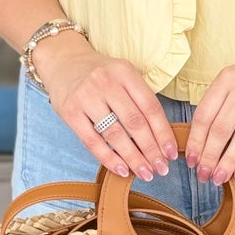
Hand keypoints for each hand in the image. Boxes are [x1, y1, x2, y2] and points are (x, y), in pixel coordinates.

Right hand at [32, 31, 177, 180]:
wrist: (63, 61)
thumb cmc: (99, 74)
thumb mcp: (123, 75)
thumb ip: (139, 99)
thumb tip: (160, 138)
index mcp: (125, 72)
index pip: (150, 107)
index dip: (163, 133)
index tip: (171, 153)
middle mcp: (107, 82)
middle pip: (135, 122)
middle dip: (151, 150)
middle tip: (162, 169)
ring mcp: (86, 97)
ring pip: (115, 134)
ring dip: (133, 158)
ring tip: (145, 173)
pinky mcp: (70, 112)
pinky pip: (92, 141)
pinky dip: (109, 158)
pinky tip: (121, 169)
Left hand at [185, 19, 234, 183]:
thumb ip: (219, 102)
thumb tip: (203, 140)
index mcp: (226, 78)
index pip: (204, 115)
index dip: (195, 142)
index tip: (191, 160)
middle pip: (220, 130)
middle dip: (209, 157)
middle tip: (203, 176)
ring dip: (228, 163)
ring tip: (219, 178)